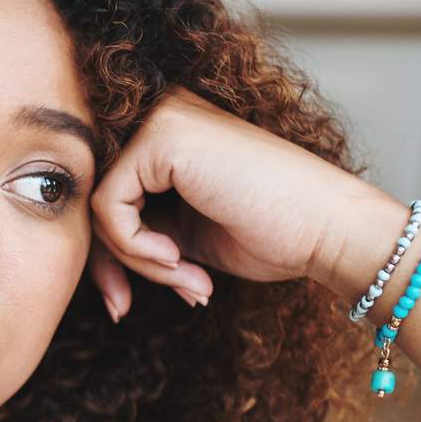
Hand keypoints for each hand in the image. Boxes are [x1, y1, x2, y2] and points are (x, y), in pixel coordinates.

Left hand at [87, 87, 395, 318]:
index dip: (107, 255)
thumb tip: (90, 270)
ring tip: (184, 278)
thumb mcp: (182, 237)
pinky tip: (179, 260)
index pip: (105, 195)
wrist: (330, 230)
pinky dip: (135, 248)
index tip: (120, 301)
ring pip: (98, 206)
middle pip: (92, 199)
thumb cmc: (273, 234)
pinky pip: (108, 207)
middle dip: (108, 264)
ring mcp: (160, 120)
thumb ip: (135, 235)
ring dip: (134, 261)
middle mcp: (159, 115)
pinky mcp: (160, 138)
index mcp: (166, 133)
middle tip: (124, 307)